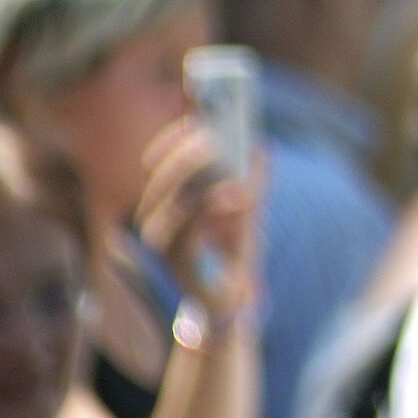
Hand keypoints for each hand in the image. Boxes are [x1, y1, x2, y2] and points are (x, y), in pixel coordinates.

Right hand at [135, 118, 262, 323]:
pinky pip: (187, 230)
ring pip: (170, 204)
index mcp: (167, 199)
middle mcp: (155, 218)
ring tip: (221, 162)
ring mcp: (162, 242)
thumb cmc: (234, 244)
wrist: (231, 295)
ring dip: (196, 180)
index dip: (171, 142)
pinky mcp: (175, 261)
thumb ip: (252, 177)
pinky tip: (233, 194)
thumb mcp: (247, 205)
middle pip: (159, 181)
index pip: (157, 164)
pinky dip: (212, 207)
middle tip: (211, 140)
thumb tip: (262, 145)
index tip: (191, 121)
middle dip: (184, 158)